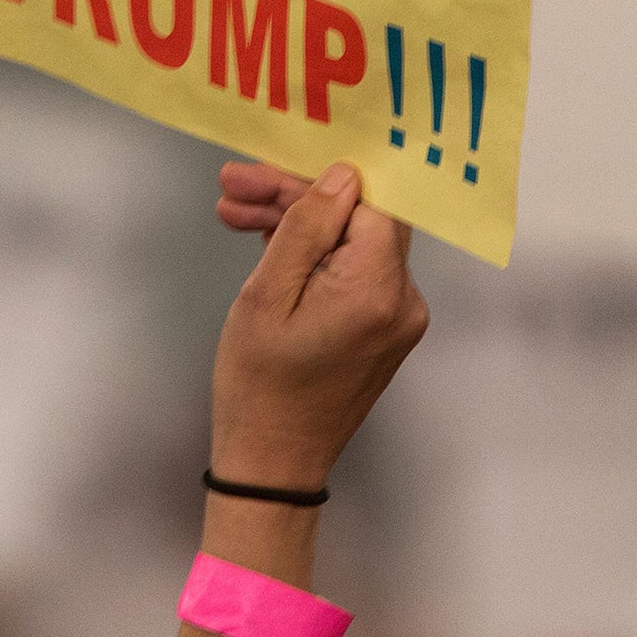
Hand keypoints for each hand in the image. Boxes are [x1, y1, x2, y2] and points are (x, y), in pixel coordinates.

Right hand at [209, 162, 427, 488]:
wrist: (271, 464)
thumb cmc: (260, 385)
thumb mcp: (267, 296)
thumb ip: (306, 229)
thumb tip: (341, 176)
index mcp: (378, 290)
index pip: (365, 203)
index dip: (313, 181)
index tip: (260, 172)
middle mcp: (404, 300)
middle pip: (359, 219)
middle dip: (296, 197)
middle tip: (233, 187)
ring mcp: (398, 317)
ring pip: (352, 243)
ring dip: (298, 224)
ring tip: (233, 213)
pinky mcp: (384, 329)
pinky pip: (353, 271)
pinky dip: (314, 256)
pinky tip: (265, 242)